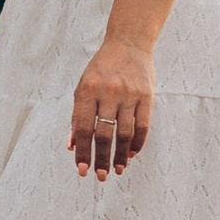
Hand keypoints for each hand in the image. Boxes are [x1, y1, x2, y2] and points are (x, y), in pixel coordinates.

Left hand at [70, 35, 153, 177]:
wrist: (128, 43)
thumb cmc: (101, 70)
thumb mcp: (83, 87)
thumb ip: (77, 116)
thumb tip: (72, 146)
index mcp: (87, 90)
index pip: (82, 128)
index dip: (82, 151)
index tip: (82, 170)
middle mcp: (108, 92)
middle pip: (104, 134)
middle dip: (101, 158)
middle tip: (100, 176)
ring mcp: (129, 94)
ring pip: (124, 133)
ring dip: (120, 155)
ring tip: (118, 170)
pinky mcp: (147, 95)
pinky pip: (143, 126)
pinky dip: (137, 143)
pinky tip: (131, 154)